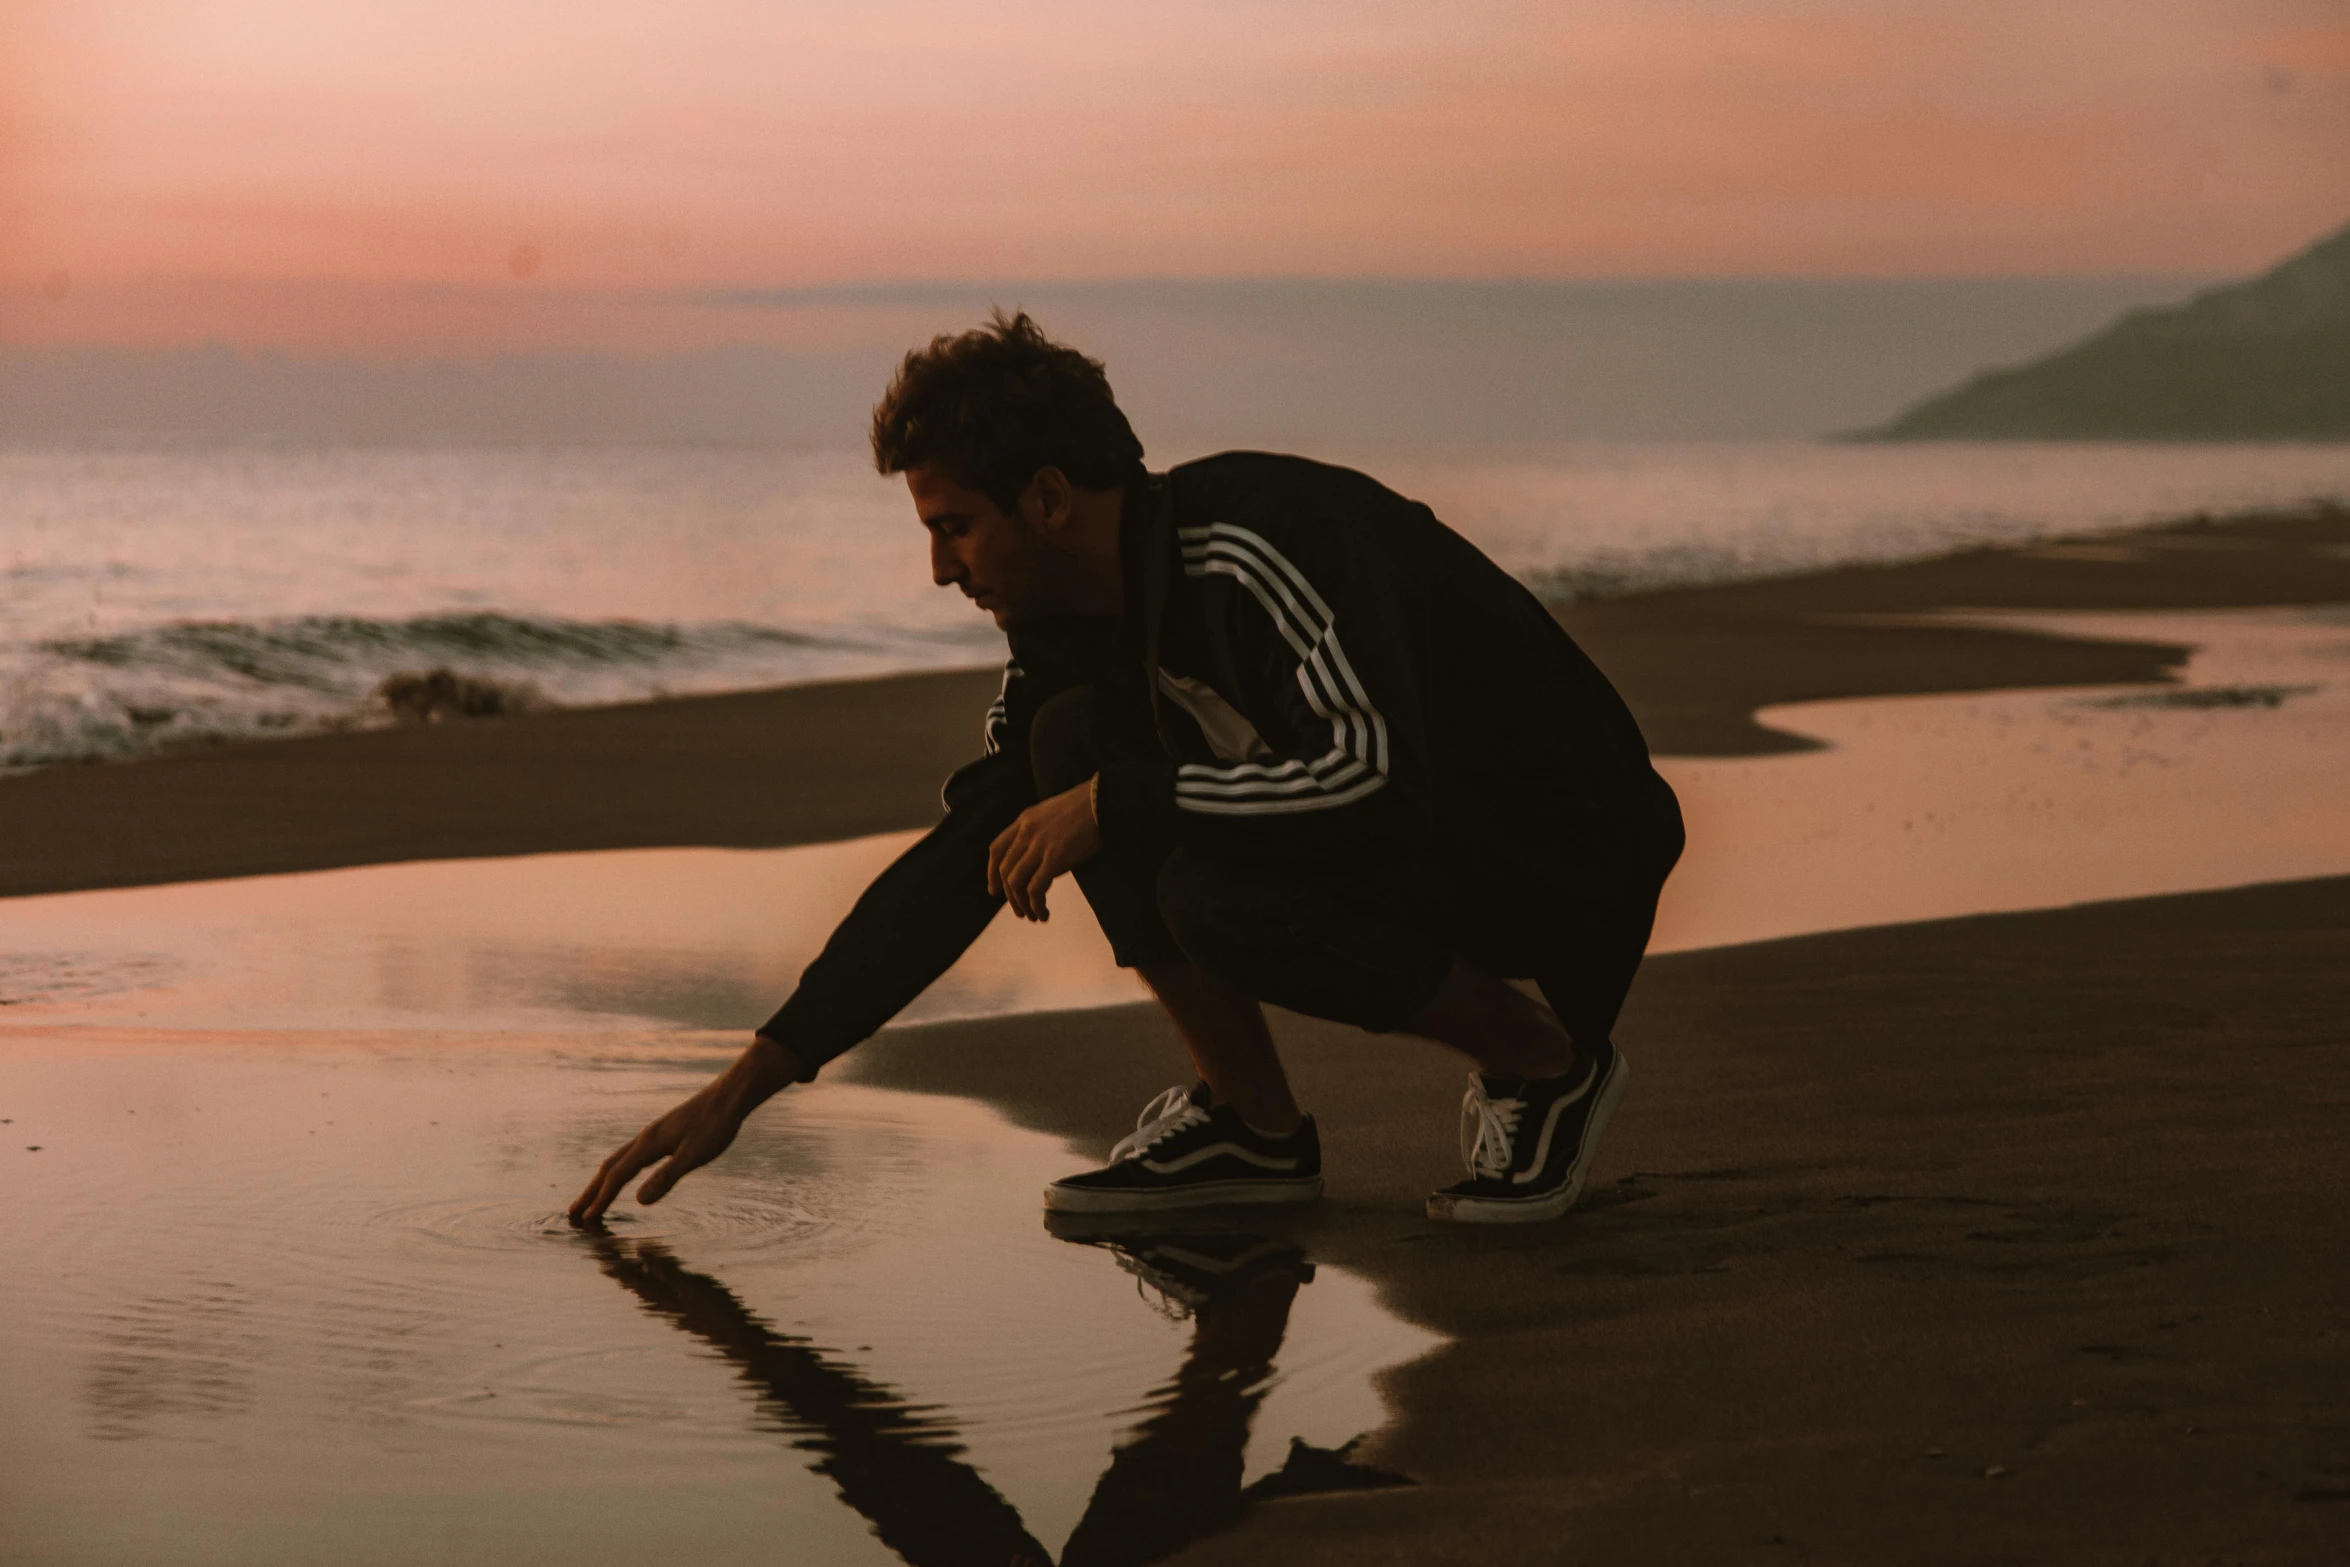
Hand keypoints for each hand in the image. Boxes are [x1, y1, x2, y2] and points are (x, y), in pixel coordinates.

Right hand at [568, 1036, 797, 1223]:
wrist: (731, 1095)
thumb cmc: (717, 1124)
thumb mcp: (695, 1154)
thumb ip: (668, 1177)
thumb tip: (639, 1201)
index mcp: (649, 1145)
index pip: (617, 1176)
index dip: (601, 1199)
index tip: (586, 1221)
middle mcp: (645, 1139)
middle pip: (609, 1167)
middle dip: (591, 1192)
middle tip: (573, 1213)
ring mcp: (654, 1135)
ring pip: (619, 1160)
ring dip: (602, 1181)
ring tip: (592, 1198)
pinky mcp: (665, 1135)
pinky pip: (632, 1156)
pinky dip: (620, 1171)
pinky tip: (627, 1175)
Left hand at [986, 779, 1101, 920]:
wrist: (1102, 802)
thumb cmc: (1085, 809)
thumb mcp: (1051, 814)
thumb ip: (1039, 833)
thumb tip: (1038, 861)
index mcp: (1024, 820)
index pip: (997, 849)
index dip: (991, 873)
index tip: (995, 891)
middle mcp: (1026, 833)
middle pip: (1005, 870)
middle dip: (1010, 896)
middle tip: (1020, 911)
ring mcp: (1039, 845)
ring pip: (1016, 882)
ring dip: (1022, 904)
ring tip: (1033, 916)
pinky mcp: (1054, 857)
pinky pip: (1035, 889)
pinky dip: (1036, 905)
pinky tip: (1044, 913)